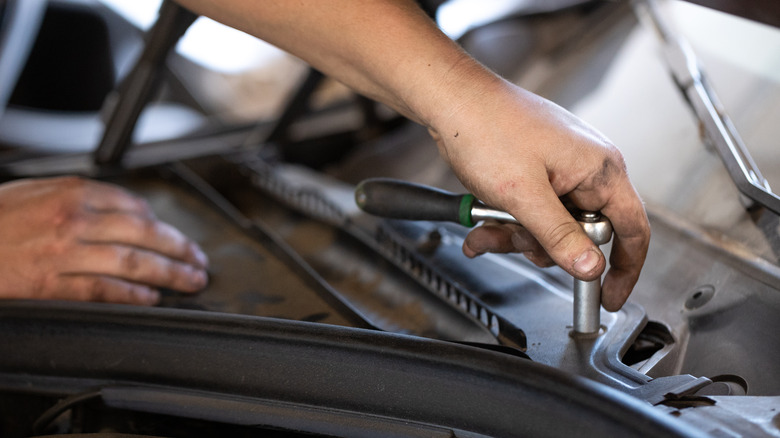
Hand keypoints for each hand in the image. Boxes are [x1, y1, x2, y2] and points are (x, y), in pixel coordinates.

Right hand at [0, 177, 208, 304]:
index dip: (162, 224)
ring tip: (190, 280)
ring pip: (133, 262)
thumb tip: (123, 211)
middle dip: (180, 249)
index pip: (134, 206)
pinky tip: (152, 298)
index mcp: (71, 192)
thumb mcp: (36, 192)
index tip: (176, 236)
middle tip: (199, 261)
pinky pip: (104, 290)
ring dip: (170, 273)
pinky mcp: (50, 284)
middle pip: (144, 234)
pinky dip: (134, 295)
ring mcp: (63, 253)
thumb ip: (79, 198)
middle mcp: (73, 219)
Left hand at [429, 80, 649, 310]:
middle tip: (515, 240)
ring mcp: (560, 168)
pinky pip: (530, 209)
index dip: (626, 268)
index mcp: (599, 169)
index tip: (610, 297)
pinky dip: (506, 220)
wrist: (450, 99)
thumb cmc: (488, 128)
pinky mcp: (536, 170)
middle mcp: (586, 168)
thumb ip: (559, 236)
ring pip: (550, 224)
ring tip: (487, 227)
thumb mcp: (524, 195)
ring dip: (516, 234)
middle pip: (582, 232)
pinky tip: (481, 223)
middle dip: (544, 246)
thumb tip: (590, 268)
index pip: (634, 229)